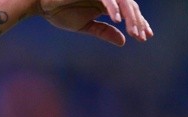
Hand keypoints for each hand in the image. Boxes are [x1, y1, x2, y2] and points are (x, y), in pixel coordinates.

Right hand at [35, 0, 152, 45]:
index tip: (145, 37)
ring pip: (123, 1)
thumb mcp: (86, 26)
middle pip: (130, 6)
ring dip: (130, 16)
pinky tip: (117, 19)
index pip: (128, 12)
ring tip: (133, 30)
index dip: (138, 23)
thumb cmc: (61, 12)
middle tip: (141, 36)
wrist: (42, 5)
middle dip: (137, 21)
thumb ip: (104, 32)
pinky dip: (113, 7)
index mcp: (107, 4)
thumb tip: (123, 41)